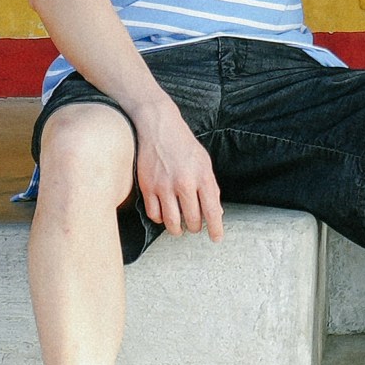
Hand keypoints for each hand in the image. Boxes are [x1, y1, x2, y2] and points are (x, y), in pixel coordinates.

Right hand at [132, 99, 224, 237]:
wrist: (158, 126)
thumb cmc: (183, 145)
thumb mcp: (204, 162)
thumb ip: (210, 187)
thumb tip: (216, 212)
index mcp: (202, 175)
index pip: (212, 210)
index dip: (216, 228)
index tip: (216, 238)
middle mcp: (184, 182)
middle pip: (192, 220)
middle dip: (195, 228)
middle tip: (195, 226)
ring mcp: (164, 186)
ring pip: (172, 222)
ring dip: (177, 229)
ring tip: (180, 227)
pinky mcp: (147, 187)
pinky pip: (154, 215)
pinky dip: (160, 219)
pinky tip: (164, 215)